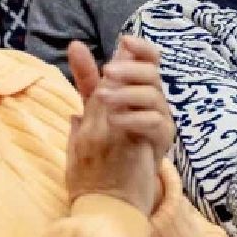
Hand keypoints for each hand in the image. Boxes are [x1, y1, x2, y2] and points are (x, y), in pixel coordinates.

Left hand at [65, 38, 173, 215]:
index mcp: (138, 92)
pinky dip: (134, 118)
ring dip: (128, 93)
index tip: (124, 41)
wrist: (112, 195)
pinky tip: (115, 121)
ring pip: (154, 96)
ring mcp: (159, 122)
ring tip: (103, 100)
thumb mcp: (91, 110)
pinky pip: (155, 123)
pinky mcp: (161, 143)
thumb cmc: (104, 151)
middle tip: (107, 73)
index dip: (140, 48)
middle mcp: (152, 103)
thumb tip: (75, 45)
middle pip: (152, 74)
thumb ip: (88, 79)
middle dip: (130, 69)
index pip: (147, 61)